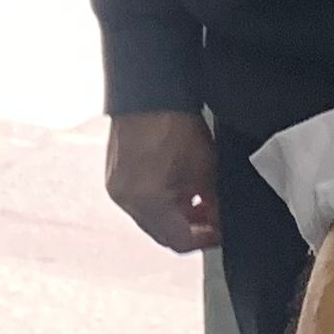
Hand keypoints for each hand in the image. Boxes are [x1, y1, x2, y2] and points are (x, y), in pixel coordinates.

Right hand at [105, 110, 220, 251]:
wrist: (150, 92)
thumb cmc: (175, 122)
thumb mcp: (205, 169)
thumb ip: (212, 202)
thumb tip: (217, 218)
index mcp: (147, 202)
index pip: (179, 240)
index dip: (205, 238)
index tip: (219, 231)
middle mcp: (126, 200)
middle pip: (161, 232)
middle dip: (189, 227)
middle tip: (211, 217)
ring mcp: (116, 187)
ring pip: (149, 217)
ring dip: (173, 213)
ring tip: (195, 197)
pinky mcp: (113, 173)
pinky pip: (138, 199)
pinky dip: (158, 198)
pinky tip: (175, 184)